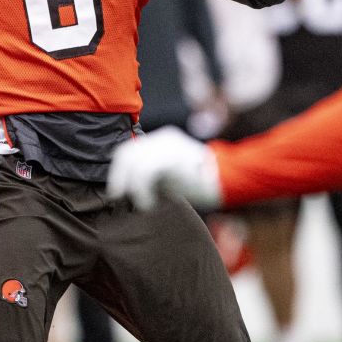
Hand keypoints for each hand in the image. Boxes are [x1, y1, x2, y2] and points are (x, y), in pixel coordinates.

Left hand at [107, 126, 221, 209]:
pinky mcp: (173, 155)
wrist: (225, 182)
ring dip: (130, 186)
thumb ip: (151, 175)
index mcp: (162, 140)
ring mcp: (168, 144)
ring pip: (134, 162)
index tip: (115, 192)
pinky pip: (145, 171)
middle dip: (118, 177)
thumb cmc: (198, 183)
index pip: (129, 150)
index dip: (118, 171)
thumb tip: (127, 188)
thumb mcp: (169, 175)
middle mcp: (163, 137)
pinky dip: (141, 190)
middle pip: (127, 152)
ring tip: (139, 204)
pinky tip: (148, 204)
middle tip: (118, 198)